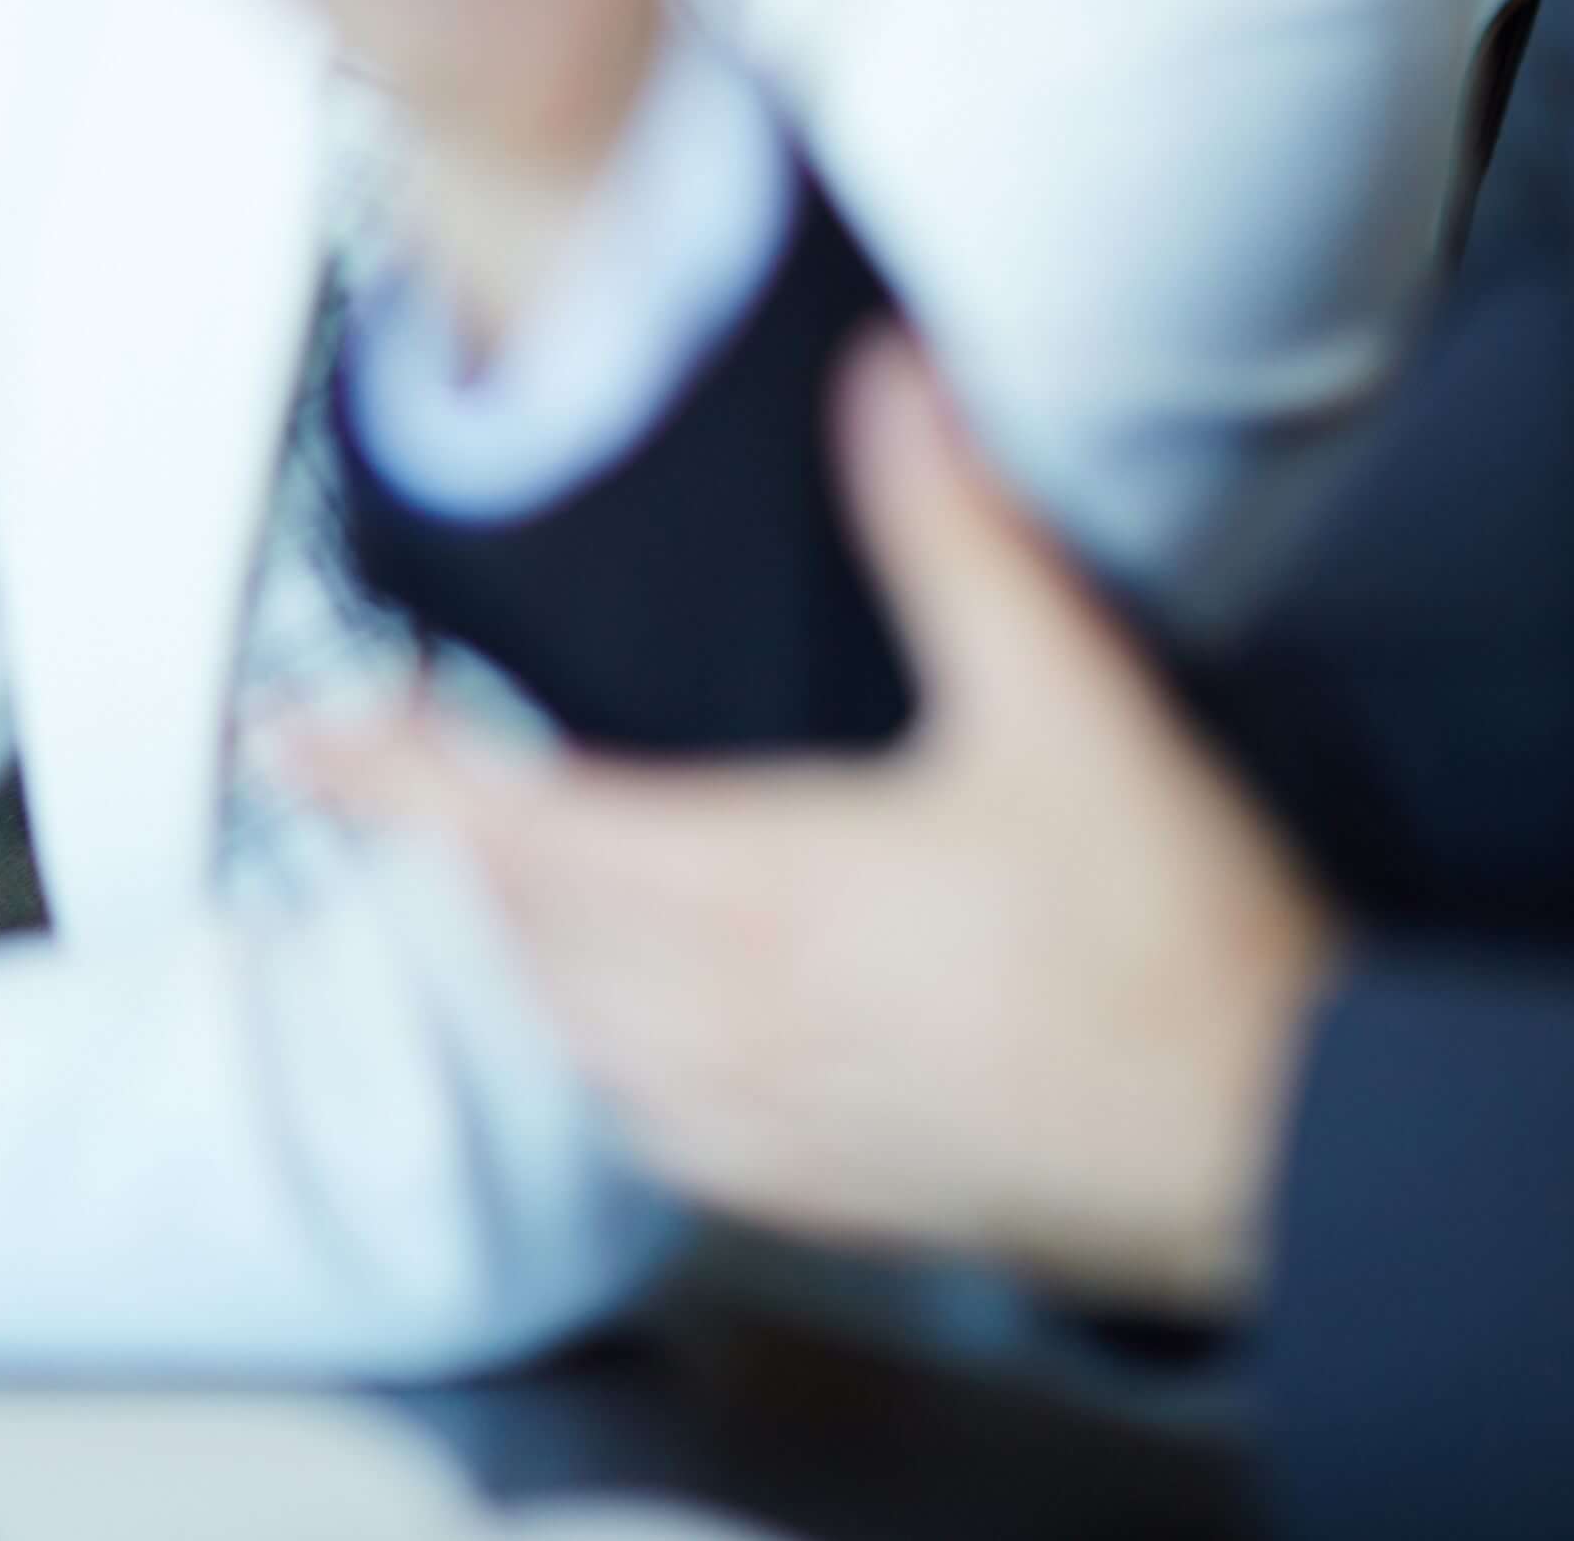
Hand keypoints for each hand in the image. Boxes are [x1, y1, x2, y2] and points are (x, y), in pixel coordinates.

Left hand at [293, 333, 1338, 1311]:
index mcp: (750, 887)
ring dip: (525, 934)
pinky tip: (633, 1008)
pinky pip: (637, 1115)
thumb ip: (955, 535)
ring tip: (531, 864)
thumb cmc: (1175, 947)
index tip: (295, 731)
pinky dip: (602, 1042)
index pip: (503, 817)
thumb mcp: (1069, 707)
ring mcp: (752, 1114)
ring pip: (561, 1018)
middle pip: (513, 913)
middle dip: (462, 831)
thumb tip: (887, 390)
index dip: (382, 766)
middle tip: (436, 763)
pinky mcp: (800, 1184)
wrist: (1278, 1144)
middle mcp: (719, 1010)